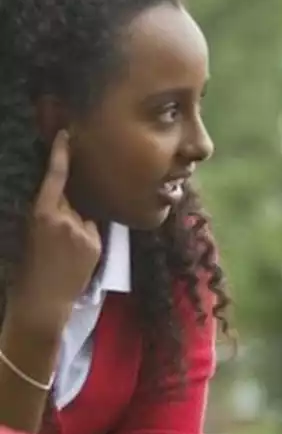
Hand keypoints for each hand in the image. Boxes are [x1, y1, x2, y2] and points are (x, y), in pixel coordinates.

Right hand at [5, 131, 100, 335]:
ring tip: (64, 251)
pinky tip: (75, 256)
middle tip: (55, 238)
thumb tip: (68, 200)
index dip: (60, 155)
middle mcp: (64, 217)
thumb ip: (50, 212)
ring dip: (77, 225)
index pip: (54, 178)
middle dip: (67, 209)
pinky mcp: (96, 242)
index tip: (66, 135)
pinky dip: (87, 237)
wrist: (43, 298)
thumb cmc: (32, 265)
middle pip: (72, 199)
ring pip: (84, 216)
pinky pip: (93, 230)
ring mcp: (83, 230)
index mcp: (41, 213)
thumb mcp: (34, 231)